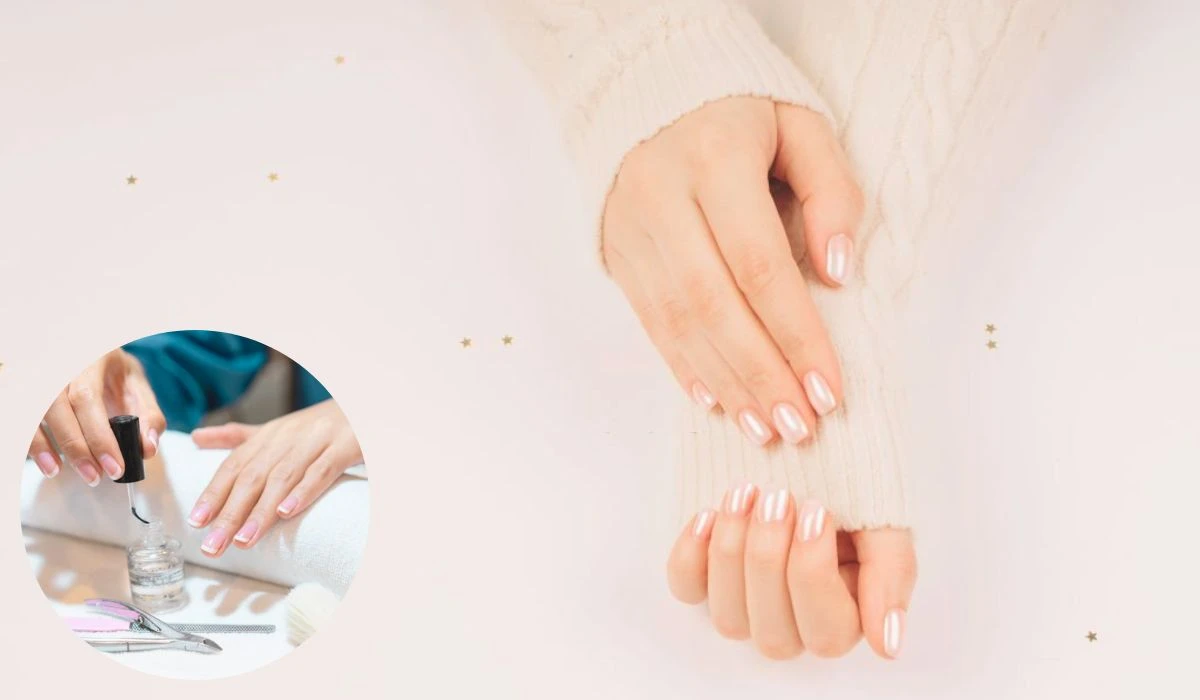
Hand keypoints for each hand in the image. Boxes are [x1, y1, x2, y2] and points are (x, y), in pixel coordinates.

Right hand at [27, 348, 165, 484]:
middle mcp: (62, 364)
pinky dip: (32, 442)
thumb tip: (147, 448)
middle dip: (76, 447)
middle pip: (58, 407)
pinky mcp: (30, 389)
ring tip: (59, 472)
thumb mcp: (138, 386)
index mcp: (93, 358)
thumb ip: (149, 415)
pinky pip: (24, 418)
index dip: (98, 436)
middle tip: (94, 476)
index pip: (88, 398)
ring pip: (35, 411)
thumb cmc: (114, 371)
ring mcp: (42, 375)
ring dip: (44, 446)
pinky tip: (46, 462)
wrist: (92, 351)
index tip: (114, 466)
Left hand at [186, 399, 361, 555]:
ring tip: (243, 540)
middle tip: (213, 545)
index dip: (214, 493)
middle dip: (230, 512)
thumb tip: (195, 438)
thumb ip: (239, 437)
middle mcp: (288, 437)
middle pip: (253, 476)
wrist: (365, 404)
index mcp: (269, 435)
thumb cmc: (318, 426)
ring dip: (261, 511)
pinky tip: (286, 512)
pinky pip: (322, 470)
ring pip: (283, 477)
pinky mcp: (345, 446)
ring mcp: (317, 440)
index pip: (234, 465)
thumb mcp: (277, 429)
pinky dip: (303, 491)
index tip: (196, 523)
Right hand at [603, 97, 862, 445]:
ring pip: (676, 321)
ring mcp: (630, 227)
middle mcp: (662, 196)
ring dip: (725, 382)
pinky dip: (683, 365)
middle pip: (712, 303)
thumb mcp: (801, 126)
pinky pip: (648, 320)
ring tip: (765, 428)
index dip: (795, 333)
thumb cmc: (739, 111)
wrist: (645, 85)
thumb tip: (838, 272)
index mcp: (715, 158)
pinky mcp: (616, 251)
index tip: (828, 388)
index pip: (759, 264)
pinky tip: (717, 400)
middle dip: (759, 372)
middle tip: (797, 426)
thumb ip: (830, 192)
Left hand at [666, 484, 915, 659]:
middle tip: (779, 497)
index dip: (814, 574)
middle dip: (771, 560)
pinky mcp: (704, 580)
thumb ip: (892, 575)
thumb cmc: (849, 491)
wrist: (805, 449)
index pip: (826, 634)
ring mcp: (744, 607)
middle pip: (775, 634)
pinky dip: (692, 553)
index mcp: (843, 621)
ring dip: (733, 551)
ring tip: (745, 494)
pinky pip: (686, 587)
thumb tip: (887, 646)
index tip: (818, 510)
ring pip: (729, 617)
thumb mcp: (884, 521)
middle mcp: (791, 626)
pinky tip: (709, 514)